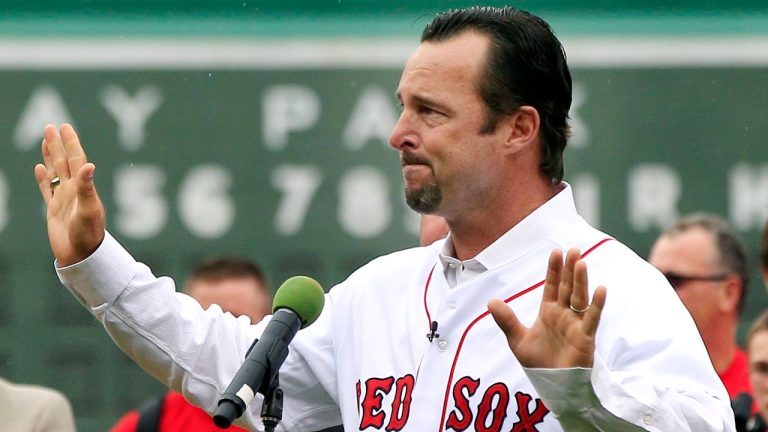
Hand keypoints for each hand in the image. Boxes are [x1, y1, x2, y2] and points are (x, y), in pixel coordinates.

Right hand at [34, 124, 105, 265]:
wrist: (81, 256)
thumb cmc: (88, 234)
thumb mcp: (88, 209)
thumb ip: (87, 187)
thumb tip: (89, 165)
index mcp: (83, 188)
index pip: (76, 160)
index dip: (71, 143)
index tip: (65, 127)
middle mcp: (74, 191)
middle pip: (64, 162)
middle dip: (58, 144)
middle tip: (51, 126)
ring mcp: (64, 199)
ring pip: (55, 173)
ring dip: (50, 157)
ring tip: (46, 141)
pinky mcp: (54, 210)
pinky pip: (47, 190)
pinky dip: (43, 179)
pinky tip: (39, 168)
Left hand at [488, 248, 606, 368]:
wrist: (553, 386)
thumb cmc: (539, 364)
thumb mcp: (517, 340)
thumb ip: (506, 320)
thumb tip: (491, 301)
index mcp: (549, 312)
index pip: (552, 286)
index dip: (554, 270)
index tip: (556, 252)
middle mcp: (564, 314)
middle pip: (568, 287)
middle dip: (570, 269)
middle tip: (574, 249)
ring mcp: (576, 324)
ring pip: (579, 298)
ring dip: (581, 281)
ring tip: (582, 262)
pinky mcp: (585, 338)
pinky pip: (592, 319)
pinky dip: (596, 304)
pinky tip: (600, 289)